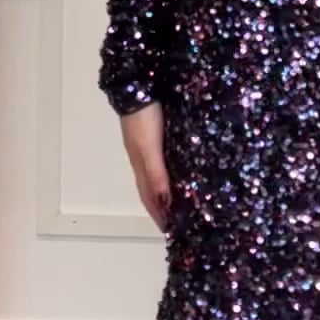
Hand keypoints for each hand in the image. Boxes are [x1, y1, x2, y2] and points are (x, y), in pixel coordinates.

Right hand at [120, 101, 171, 231]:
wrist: (137, 87)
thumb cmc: (142, 119)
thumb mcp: (148, 147)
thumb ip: (156, 173)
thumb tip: (165, 203)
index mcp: (141, 166)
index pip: (150, 198)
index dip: (158, 216)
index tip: (170, 233)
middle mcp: (145, 159)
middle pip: (153, 189)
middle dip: (163, 207)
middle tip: (179, 222)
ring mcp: (150, 147)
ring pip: (159, 175)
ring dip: (168, 190)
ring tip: (182, 201)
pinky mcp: (159, 134)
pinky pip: (166, 160)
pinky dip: (172, 170)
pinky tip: (182, 169)